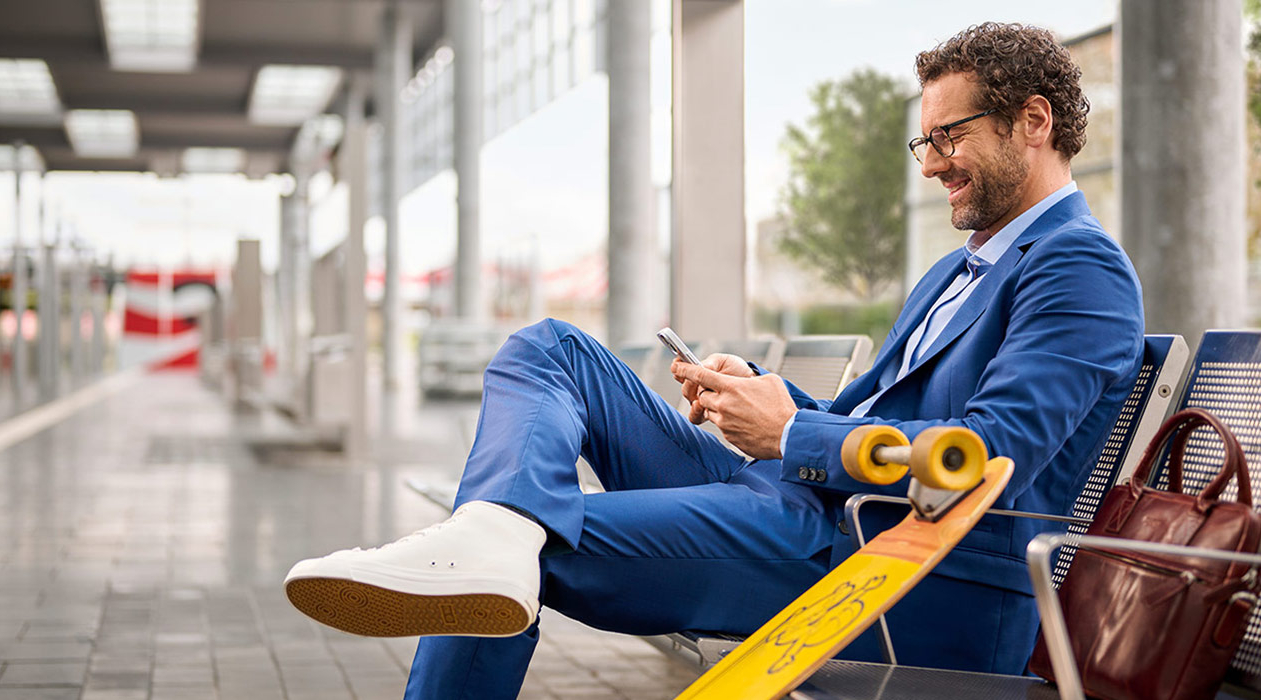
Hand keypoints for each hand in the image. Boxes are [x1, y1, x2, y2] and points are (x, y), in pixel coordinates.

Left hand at [671, 362, 796, 459]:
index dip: (686, 369)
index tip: (677, 366)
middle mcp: (724, 404)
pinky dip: (729, 422)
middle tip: (725, 394)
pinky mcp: (729, 436)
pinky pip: (721, 426)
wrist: (788, 435)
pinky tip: (745, 422)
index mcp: (732, 387)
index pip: (700, 375)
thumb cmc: (781, 408)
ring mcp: (724, 422)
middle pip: (702, 395)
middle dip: (709, 393)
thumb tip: (746, 381)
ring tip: (740, 410)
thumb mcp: (769, 382)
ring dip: (719, 409)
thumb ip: (751, 379)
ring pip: (710, 412)